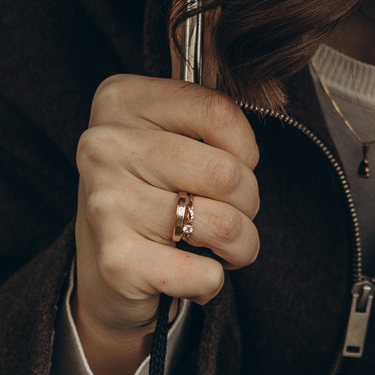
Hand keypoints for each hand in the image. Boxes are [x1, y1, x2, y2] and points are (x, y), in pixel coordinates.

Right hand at [74, 75, 260, 374]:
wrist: (100, 271)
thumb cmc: (150, 194)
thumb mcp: (170, 136)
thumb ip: (211, 115)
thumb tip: (274, 93)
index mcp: (119, 101)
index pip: (219, 111)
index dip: (245, 148)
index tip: (235, 165)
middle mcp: (105, 147)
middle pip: (227, 172)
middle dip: (247, 203)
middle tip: (230, 214)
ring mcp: (107, 203)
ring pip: (225, 224)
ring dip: (240, 245)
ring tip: (218, 247)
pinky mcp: (117, 261)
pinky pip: (205, 273)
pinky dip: (212, 281)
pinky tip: (192, 274)